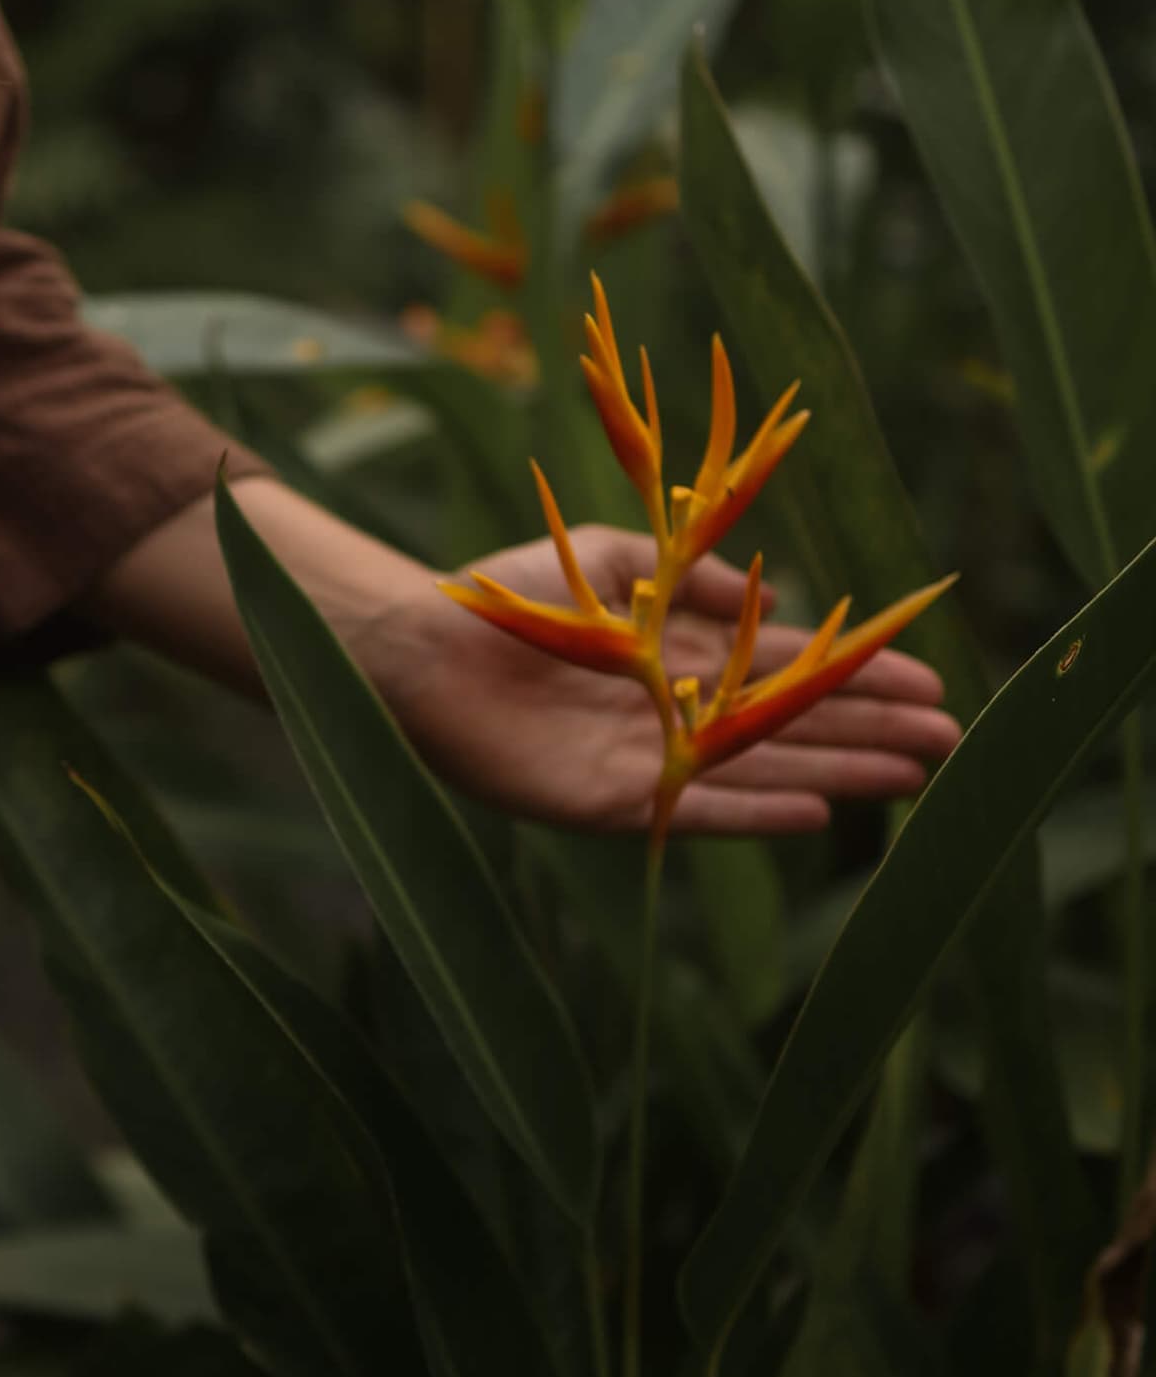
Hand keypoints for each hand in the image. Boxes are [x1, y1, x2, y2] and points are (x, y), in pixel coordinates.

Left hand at [374, 523, 961, 837]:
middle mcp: (676, 713)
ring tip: (907, 779)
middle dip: (868, 732)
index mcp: (681, 655)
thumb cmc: (512, 591)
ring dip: (834, 774)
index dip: (858, 678)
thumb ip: (691, 577)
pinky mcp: (606, 799)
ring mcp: (646, 759)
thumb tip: (776, 587)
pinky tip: (816, 815)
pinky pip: (692, 809)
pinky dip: (752, 814)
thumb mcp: (617, 560)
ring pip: (759, 771)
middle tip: (949, 745)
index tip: (930, 684)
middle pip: (791, 726)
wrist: (427, 638)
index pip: (789, 670)